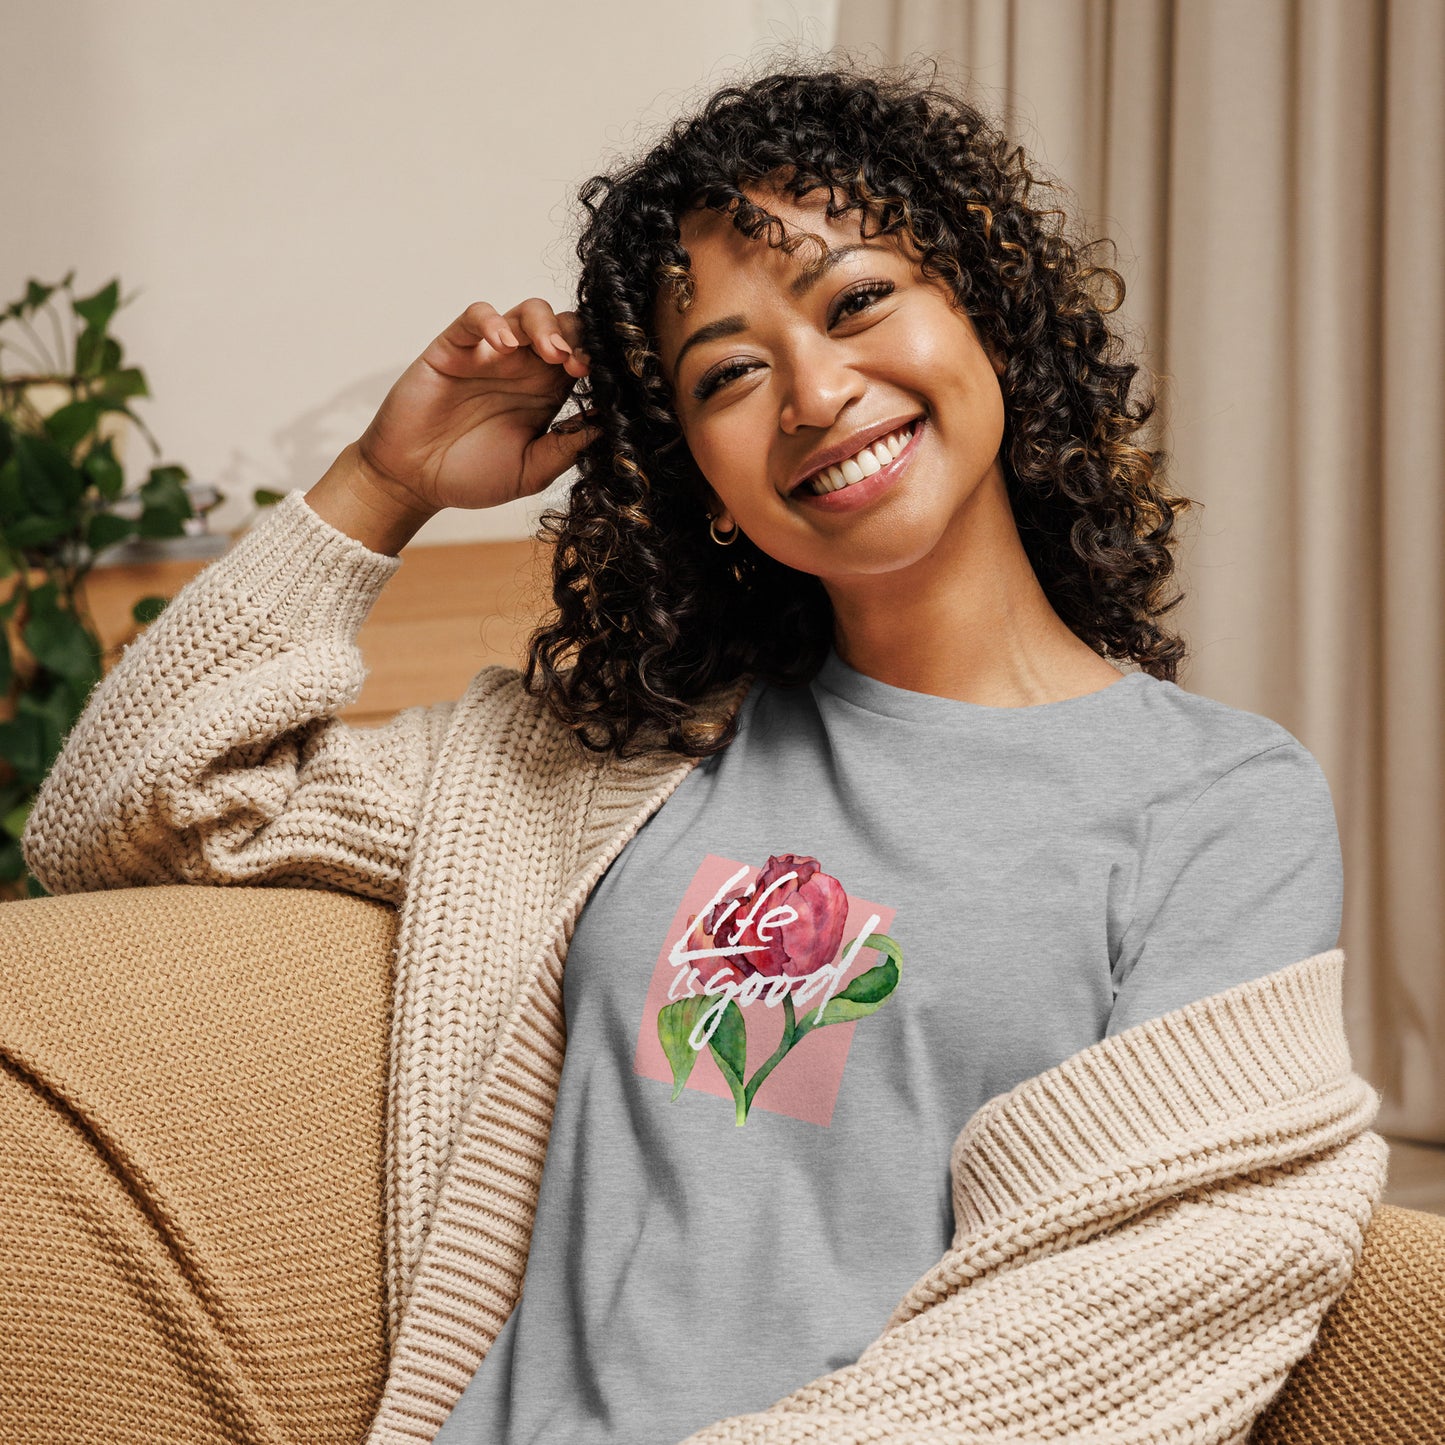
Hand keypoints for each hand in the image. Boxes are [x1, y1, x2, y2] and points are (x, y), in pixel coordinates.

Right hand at [354, 299, 597, 513]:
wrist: (414, 481)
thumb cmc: (471, 476)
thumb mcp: (531, 471)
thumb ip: (566, 448)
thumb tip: (607, 426)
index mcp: (547, 393)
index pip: (583, 358)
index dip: (596, 361)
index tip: (603, 380)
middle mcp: (523, 368)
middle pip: (563, 326)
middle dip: (578, 337)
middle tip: (578, 364)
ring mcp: (489, 354)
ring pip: (527, 312)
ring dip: (545, 325)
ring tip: (551, 352)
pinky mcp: (454, 347)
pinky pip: (475, 316)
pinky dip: (492, 321)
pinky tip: (503, 345)